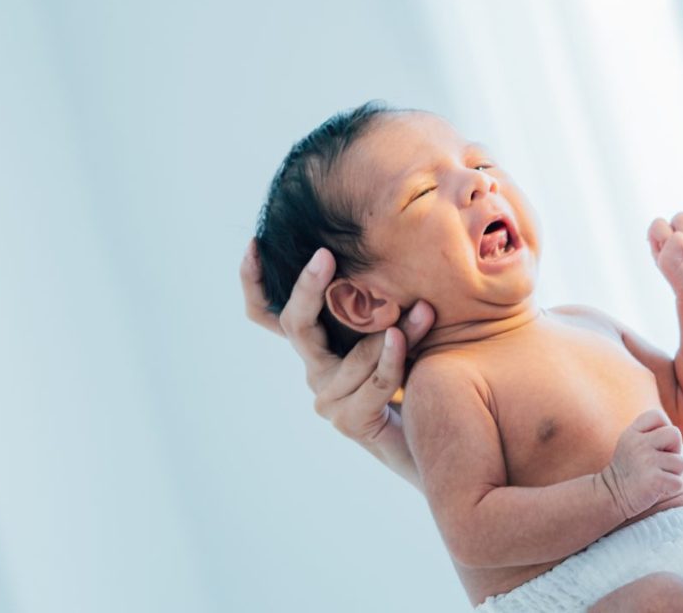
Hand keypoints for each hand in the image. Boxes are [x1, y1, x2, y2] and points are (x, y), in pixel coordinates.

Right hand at [240, 239, 434, 442]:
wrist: (428, 437)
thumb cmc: (412, 375)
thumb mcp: (392, 332)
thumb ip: (384, 302)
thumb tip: (392, 251)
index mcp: (316, 345)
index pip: (268, 315)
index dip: (253, 283)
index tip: (255, 245)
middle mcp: (315, 370)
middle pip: (296, 325)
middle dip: (308, 288)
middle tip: (324, 256)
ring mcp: (328, 399)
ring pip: (354, 355)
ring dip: (394, 329)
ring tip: (424, 309)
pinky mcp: (349, 421)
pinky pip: (373, 384)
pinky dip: (391, 360)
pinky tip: (402, 340)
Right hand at [599, 409, 682, 520]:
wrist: (612, 495)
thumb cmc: (630, 469)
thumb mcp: (633, 444)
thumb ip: (651, 434)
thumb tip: (676, 434)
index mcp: (633, 432)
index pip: (657, 415)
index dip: (663, 428)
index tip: (655, 444)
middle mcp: (638, 443)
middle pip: (675, 434)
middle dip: (674, 450)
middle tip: (660, 462)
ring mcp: (646, 461)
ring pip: (680, 462)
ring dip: (673, 473)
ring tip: (657, 476)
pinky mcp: (654, 480)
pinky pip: (678, 481)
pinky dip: (671, 487)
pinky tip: (657, 487)